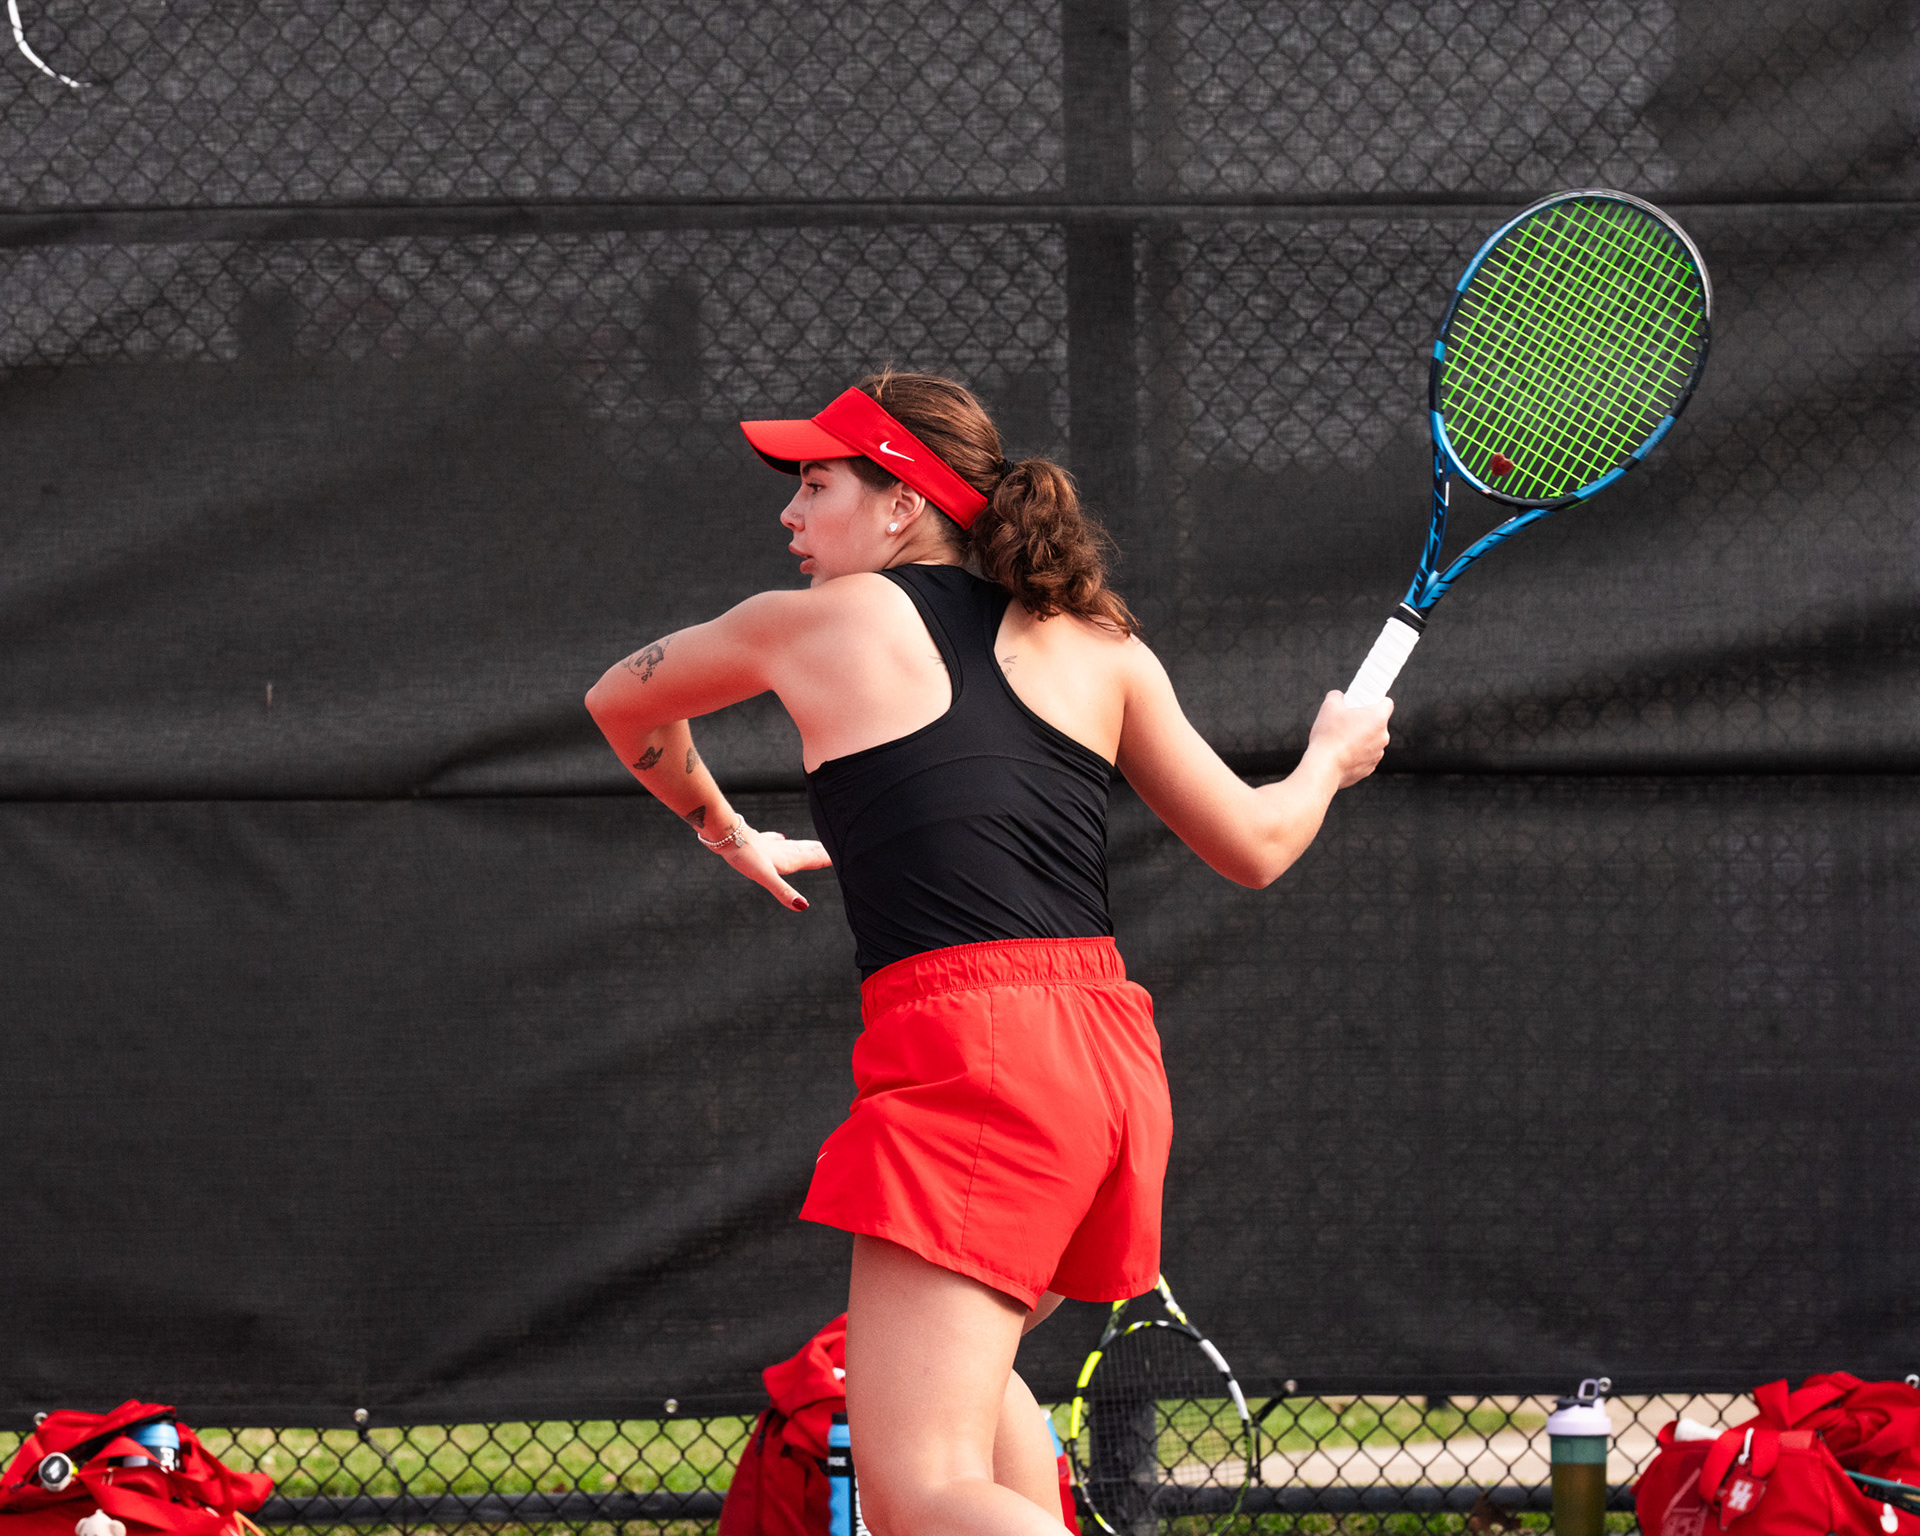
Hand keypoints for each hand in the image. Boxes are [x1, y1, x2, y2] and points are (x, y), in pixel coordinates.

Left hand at [712, 823, 832, 910]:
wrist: (724, 835)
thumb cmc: (745, 855)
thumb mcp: (766, 877)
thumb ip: (784, 891)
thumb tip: (803, 906)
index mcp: (788, 860)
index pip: (813, 859)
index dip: (827, 859)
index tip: (845, 856)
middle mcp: (782, 851)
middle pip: (807, 851)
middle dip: (821, 852)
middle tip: (838, 849)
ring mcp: (770, 845)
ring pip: (793, 845)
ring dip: (807, 846)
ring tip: (817, 845)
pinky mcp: (757, 841)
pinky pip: (774, 841)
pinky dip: (780, 840)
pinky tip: (779, 837)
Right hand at [1308, 690, 1391, 787]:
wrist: (1324, 767)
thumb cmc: (1328, 736)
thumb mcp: (1329, 706)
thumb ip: (1337, 696)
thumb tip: (1339, 697)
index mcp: (1378, 718)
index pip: (1387, 703)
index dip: (1376, 701)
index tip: (1363, 703)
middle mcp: (1383, 736)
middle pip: (1377, 723)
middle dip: (1363, 721)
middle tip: (1345, 722)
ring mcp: (1377, 754)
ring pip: (1371, 741)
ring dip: (1360, 738)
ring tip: (1340, 740)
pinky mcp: (1369, 768)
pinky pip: (1365, 756)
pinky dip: (1355, 754)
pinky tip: (1340, 753)